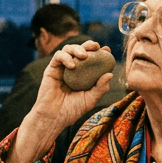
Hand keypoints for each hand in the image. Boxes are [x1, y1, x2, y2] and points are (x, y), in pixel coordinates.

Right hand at [9, 41, 113, 162]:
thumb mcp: (90, 99)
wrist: (54, 117)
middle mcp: (73, 69)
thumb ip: (100, 88)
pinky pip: (58, 57)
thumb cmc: (72, 110)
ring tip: (84, 55)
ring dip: (77, 48)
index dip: (100, 52)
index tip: (107, 50)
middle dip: (89, 45)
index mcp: (84, 75)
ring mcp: (62, 68)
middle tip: (96, 46)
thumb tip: (110, 74)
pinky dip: (66, 57)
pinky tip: (72, 65)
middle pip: (80, 50)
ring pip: (68, 49)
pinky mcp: (51, 69)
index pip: (92, 59)